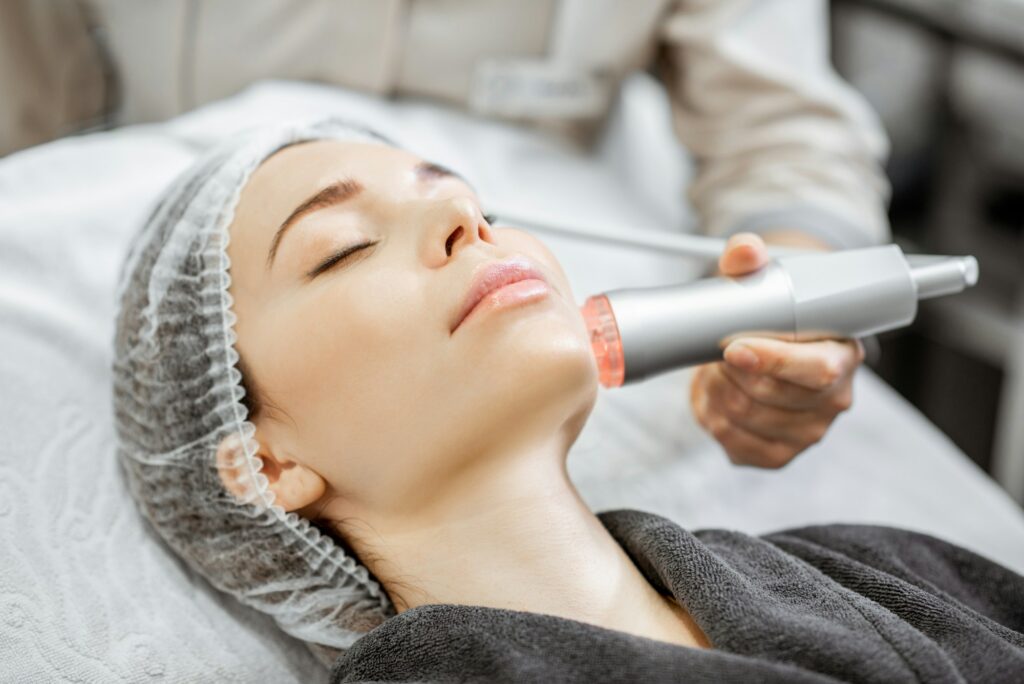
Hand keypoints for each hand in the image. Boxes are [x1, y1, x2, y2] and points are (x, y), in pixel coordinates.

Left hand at [689, 233, 864, 467]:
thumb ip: (749, 258)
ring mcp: (808, 432)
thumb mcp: (764, 281)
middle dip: (728, 371)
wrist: (770, 346)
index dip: (771, 361)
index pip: (816, 369)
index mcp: (844, 355)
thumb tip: (745, 251)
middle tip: (717, 349)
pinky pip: (732, 443)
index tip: (733, 348)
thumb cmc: (772, 317)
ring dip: (715, 391)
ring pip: (742, 418)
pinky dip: (711, 416)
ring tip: (717, 369)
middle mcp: (833, 400)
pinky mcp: (778, 454)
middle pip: (768, 396)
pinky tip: (718, 395)